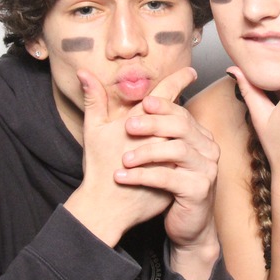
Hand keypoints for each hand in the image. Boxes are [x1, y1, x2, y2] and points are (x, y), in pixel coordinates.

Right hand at [63, 68, 185, 245]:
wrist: (107, 208)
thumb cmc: (98, 167)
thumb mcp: (94, 130)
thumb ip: (94, 98)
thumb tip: (84, 71)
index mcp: (140, 122)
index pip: (165, 95)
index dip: (179, 80)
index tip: (190, 72)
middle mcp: (159, 137)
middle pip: (181, 112)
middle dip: (188, 99)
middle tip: (195, 84)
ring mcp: (170, 157)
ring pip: (188, 134)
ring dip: (191, 124)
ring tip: (193, 113)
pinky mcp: (177, 174)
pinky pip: (189, 157)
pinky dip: (190, 147)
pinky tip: (193, 141)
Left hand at [116, 68, 221, 279]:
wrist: (188, 225)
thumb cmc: (170, 185)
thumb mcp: (159, 155)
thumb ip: (149, 127)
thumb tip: (125, 95)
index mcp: (200, 136)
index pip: (182, 113)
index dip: (163, 106)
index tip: (143, 102)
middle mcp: (208, 149)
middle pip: (181, 126)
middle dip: (153, 124)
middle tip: (128, 127)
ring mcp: (207, 169)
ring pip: (176, 150)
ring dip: (146, 152)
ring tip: (124, 159)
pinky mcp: (199, 190)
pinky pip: (169, 177)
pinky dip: (144, 176)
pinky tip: (123, 178)